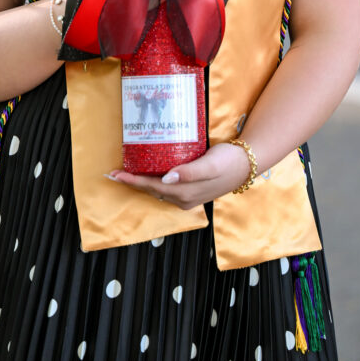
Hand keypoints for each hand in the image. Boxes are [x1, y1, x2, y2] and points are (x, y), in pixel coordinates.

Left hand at [107, 142, 250, 210]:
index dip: (132, 181)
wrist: (246, 165)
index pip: (151, 187)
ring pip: (157, 190)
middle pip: (151, 190)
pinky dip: (154, 181)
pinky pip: (166, 188)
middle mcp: (183, 199)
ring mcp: (187, 197)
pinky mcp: (191, 191)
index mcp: (184, 194)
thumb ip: (189, 173)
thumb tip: (167, 179)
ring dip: (141, 182)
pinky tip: (149, 171)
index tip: (115, 174)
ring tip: (126, 172)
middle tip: (113, 172)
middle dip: (132, 182)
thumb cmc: (227, 162)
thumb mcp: (208, 165)